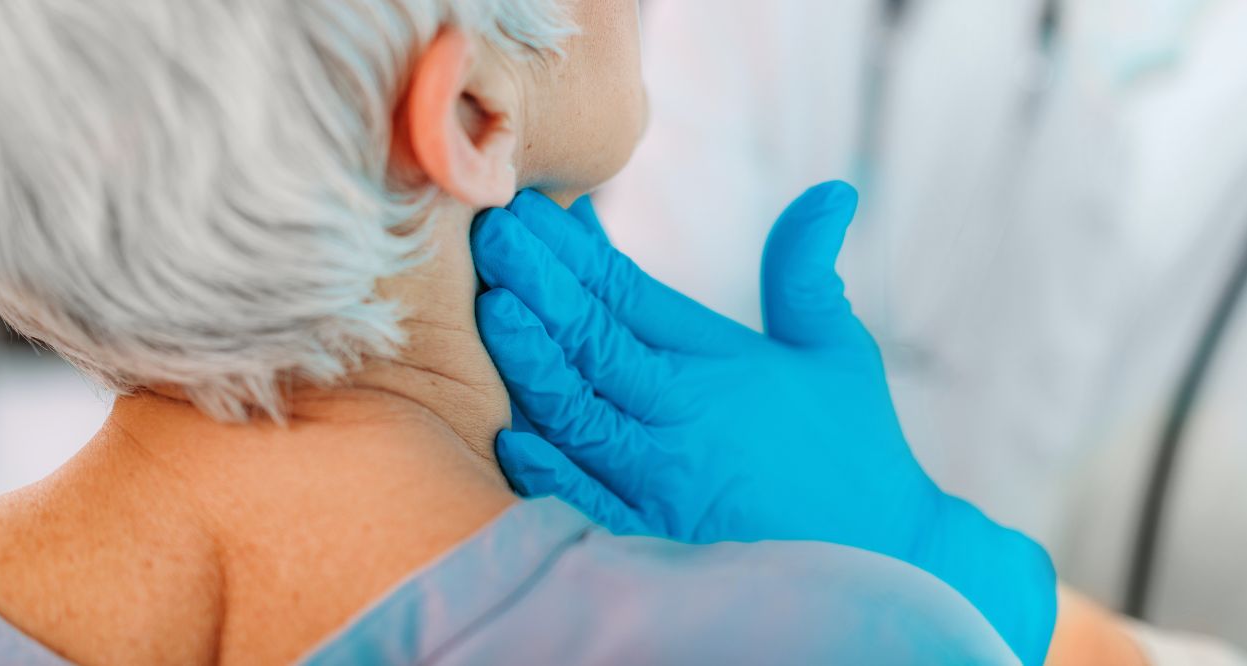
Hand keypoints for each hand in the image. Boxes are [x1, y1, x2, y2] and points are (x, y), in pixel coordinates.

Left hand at [472, 184, 1055, 664]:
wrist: (883, 557)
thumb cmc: (852, 446)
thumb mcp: (837, 349)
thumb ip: (808, 272)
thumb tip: (834, 191)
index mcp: (719, 365)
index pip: (629, 295)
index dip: (573, 252)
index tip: (528, 211)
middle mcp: (685, 417)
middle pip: (595, 342)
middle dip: (537, 283)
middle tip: (490, 234)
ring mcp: (666, 480)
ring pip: (580, 414)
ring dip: (532, 361)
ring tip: (492, 307)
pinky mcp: (657, 536)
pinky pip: (590, 502)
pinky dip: (550, 471)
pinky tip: (510, 437)